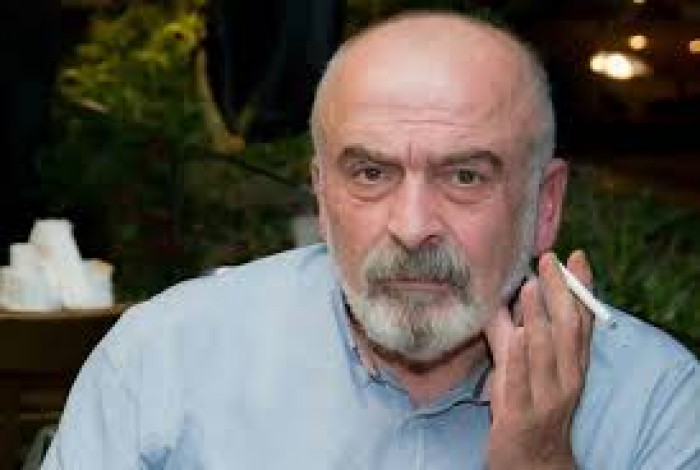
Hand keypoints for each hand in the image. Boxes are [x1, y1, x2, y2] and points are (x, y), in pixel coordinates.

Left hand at [483, 251, 593, 469]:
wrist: (530, 461)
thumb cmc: (526, 405)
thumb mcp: (523, 367)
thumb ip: (510, 334)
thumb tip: (498, 297)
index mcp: (572, 365)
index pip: (583, 322)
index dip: (582, 289)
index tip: (577, 257)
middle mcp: (565, 379)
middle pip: (568, 331)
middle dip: (560, 293)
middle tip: (549, 261)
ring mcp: (545, 398)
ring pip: (546, 353)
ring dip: (538, 318)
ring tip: (530, 287)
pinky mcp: (522, 416)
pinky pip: (520, 383)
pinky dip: (519, 358)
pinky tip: (516, 335)